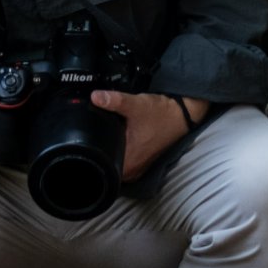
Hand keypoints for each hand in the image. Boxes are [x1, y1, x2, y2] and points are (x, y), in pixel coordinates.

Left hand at [90, 89, 205, 181]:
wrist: (182, 115)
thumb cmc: (162, 114)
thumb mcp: (136, 105)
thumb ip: (114, 101)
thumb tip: (95, 96)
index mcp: (127, 162)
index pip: (98, 168)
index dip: (89, 156)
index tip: (84, 143)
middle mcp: (132, 170)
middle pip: (104, 166)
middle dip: (98, 152)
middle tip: (95, 135)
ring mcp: (138, 169)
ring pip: (114, 166)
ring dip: (109, 153)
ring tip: (106, 136)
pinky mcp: (142, 164)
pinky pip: (124, 163)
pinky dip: (119, 153)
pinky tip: (118, 141)